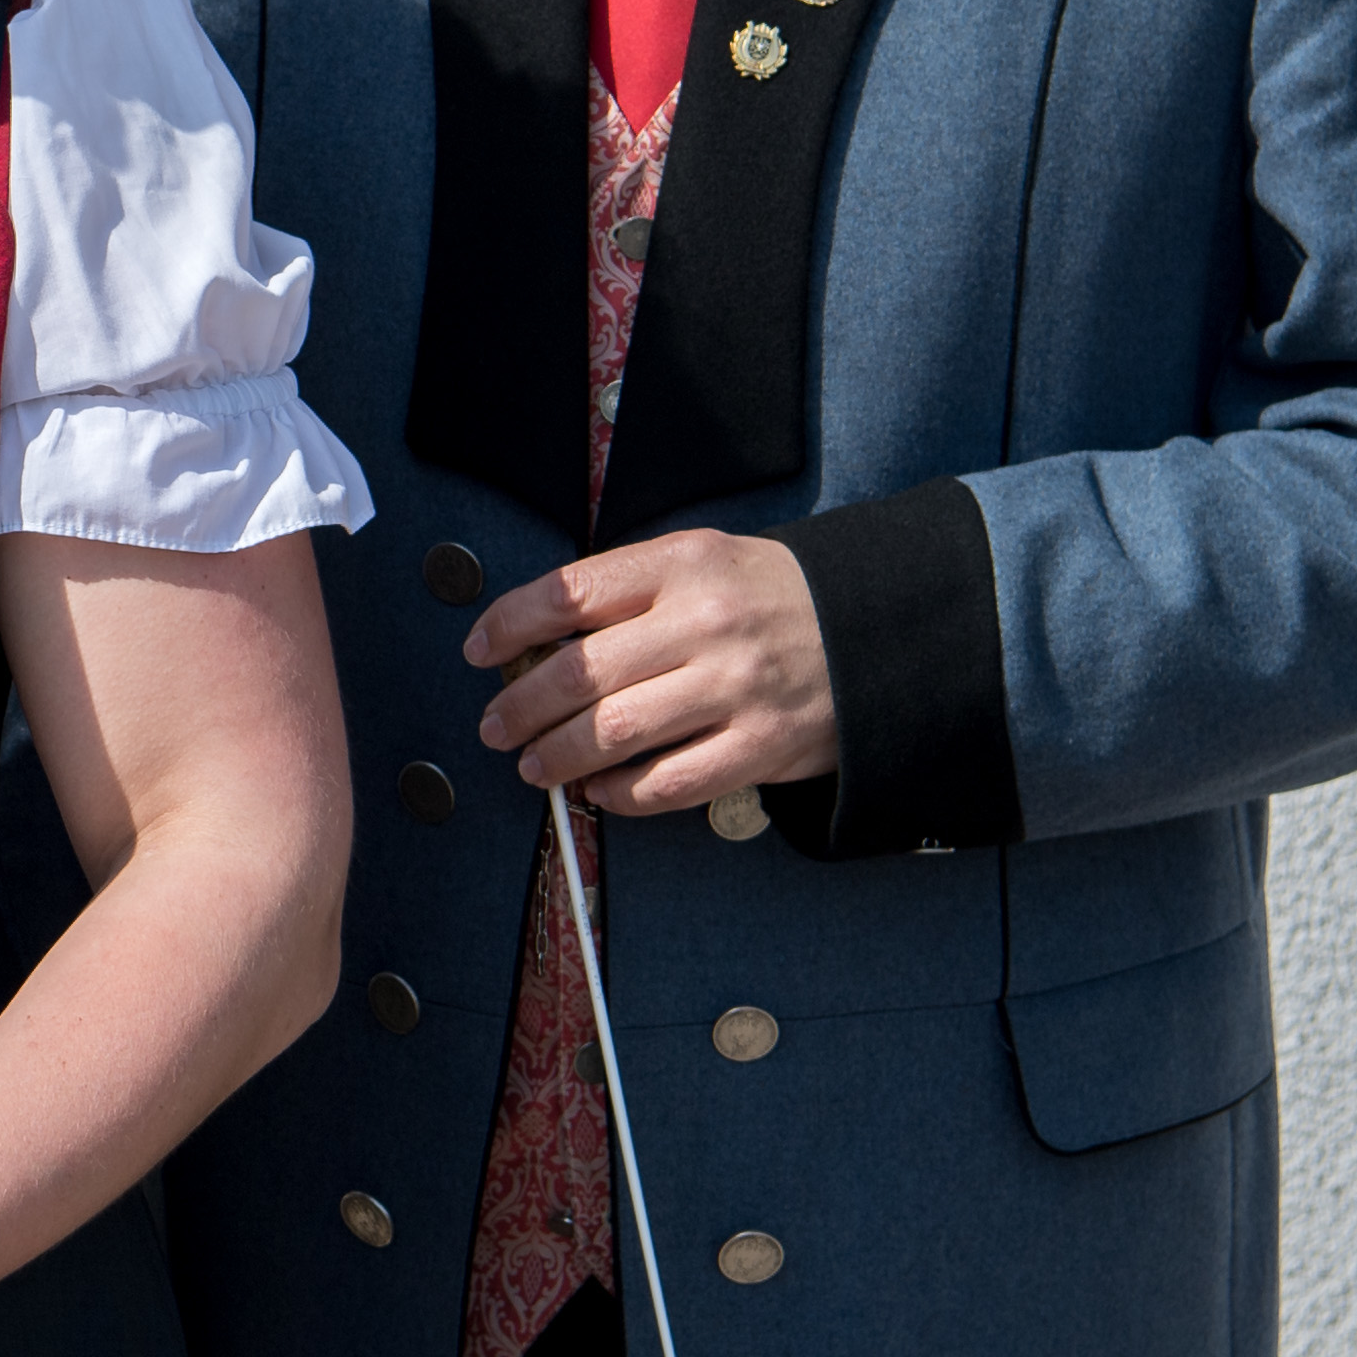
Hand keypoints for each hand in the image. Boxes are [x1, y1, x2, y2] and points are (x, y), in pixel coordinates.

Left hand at [469, 530, 835, 812]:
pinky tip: (598, 790)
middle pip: (581, 672)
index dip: (509, 624)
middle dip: (521, 707)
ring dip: (558, 756)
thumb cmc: (768, 598)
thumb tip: (535, 642)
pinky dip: (620, 794)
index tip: (480, 652)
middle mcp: (706, 622)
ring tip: (534, 765)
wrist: (876, 629)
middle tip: (495, 727)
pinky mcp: (760, 746)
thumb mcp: (702, 562)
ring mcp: (735, 687)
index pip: (570, 593)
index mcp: (683, 564)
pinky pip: (668, 782)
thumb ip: (628, 592)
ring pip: (615, 732)